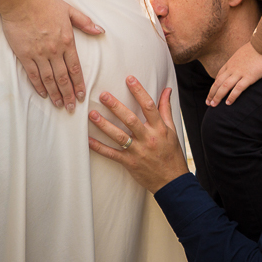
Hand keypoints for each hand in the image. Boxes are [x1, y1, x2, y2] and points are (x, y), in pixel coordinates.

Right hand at [0, 0, 102, 110]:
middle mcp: (54, 50)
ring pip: (49, 79)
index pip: (75, 68)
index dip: (79, 84)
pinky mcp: (24, 54)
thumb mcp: (69, 9)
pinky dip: (38, 86)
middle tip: (72, 108)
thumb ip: (85, 22)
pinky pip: (33, 74)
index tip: (82, 95)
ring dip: (55, 94)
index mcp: (67, 41)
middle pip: (63, 78)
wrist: (20, 0)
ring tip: (59, 105)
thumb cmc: (45, 3)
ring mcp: (39, 54)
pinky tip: (43, 94)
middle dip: (69, 94)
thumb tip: (100, 30)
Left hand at [88, 77, 189, 192]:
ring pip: (119, 136)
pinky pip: (112, 154)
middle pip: (131, 119)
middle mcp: (149, 138)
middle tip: (103, 95)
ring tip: (92, 114)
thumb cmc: (172, 154)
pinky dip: (99, 147)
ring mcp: (138, 151)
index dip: (139, 91)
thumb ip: (166, 109)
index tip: (129, 79)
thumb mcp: (172, 130)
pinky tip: (88, 139)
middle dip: (116, 106)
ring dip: (104, 125)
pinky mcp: (130, 163)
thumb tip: (167, 89)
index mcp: (159, 129)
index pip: (149, 106)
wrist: (172, 182)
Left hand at [207, 42, 261, 106]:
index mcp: (231, 63)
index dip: (214, 86)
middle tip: (208, 103)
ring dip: (217, 96)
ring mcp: (240, 72)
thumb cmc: (257, 48)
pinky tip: (228, 103)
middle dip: (212, 93)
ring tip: (213, 105)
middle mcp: (232, 68)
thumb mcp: (243, 53)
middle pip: (218, 82)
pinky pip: (238, 88)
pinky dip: (232, 96)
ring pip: (224, 86)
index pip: (219, 76)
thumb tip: (240, 64)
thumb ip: (239, 60)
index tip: (211, 94)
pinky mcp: (249, 77)